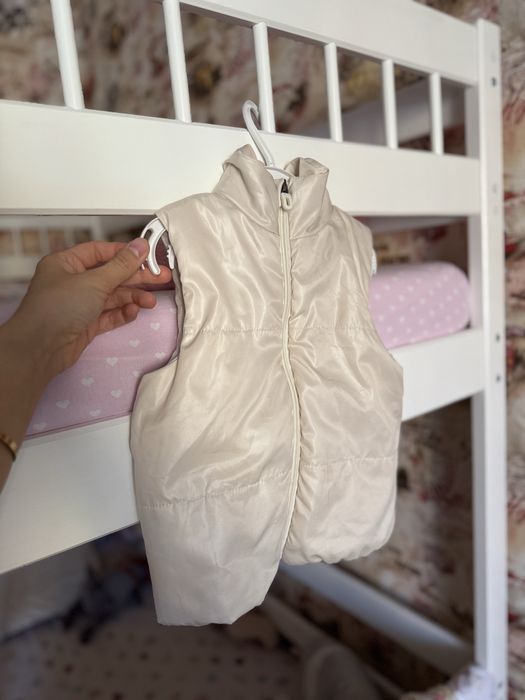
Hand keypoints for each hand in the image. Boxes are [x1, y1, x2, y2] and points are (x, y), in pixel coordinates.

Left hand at [6, 238, 171, 379]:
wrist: (41, 349)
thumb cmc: (56, 309)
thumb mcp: (94, 281)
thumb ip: (121, 265)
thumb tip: (139, 247)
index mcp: (66, 263)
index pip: (101, 252)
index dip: (125, 253)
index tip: (147, 255)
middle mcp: (72, 282)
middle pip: (111, 274)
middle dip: (136, 277)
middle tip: (160, 277)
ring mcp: (80, 304)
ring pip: (113, 296)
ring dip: (133, 297)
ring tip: (149, 301)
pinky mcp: (86, 324)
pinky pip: (110, 314)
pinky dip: (123, 312)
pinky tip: (133, 311)